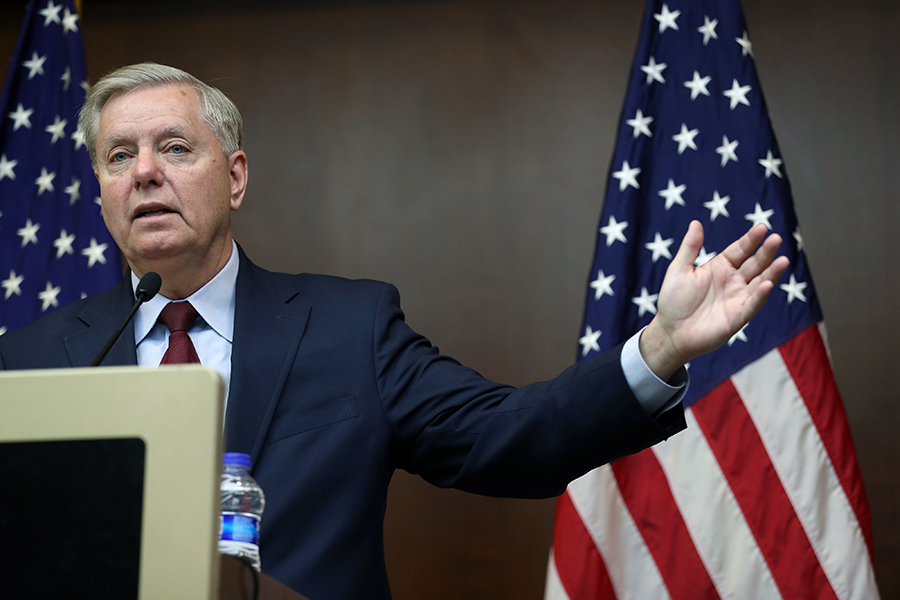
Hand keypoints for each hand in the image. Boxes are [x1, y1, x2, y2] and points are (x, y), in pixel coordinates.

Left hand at [639, 220, 789, 380]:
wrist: (670, 332)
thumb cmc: (673, 301)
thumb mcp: (678, 270)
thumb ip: (690, 248)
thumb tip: (696, 223)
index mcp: (720, 267)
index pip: (740, 250)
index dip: (751, 240)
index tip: (762, 228)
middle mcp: (733, 281)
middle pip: (754, 264)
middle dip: (766, 252)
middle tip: (776, 239)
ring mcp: (737, 298)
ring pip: (759, 282)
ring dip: (771, 272)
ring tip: (783, 260)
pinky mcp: (737, 317)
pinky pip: (752, 305)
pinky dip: (760, 296)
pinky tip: (767, 285)